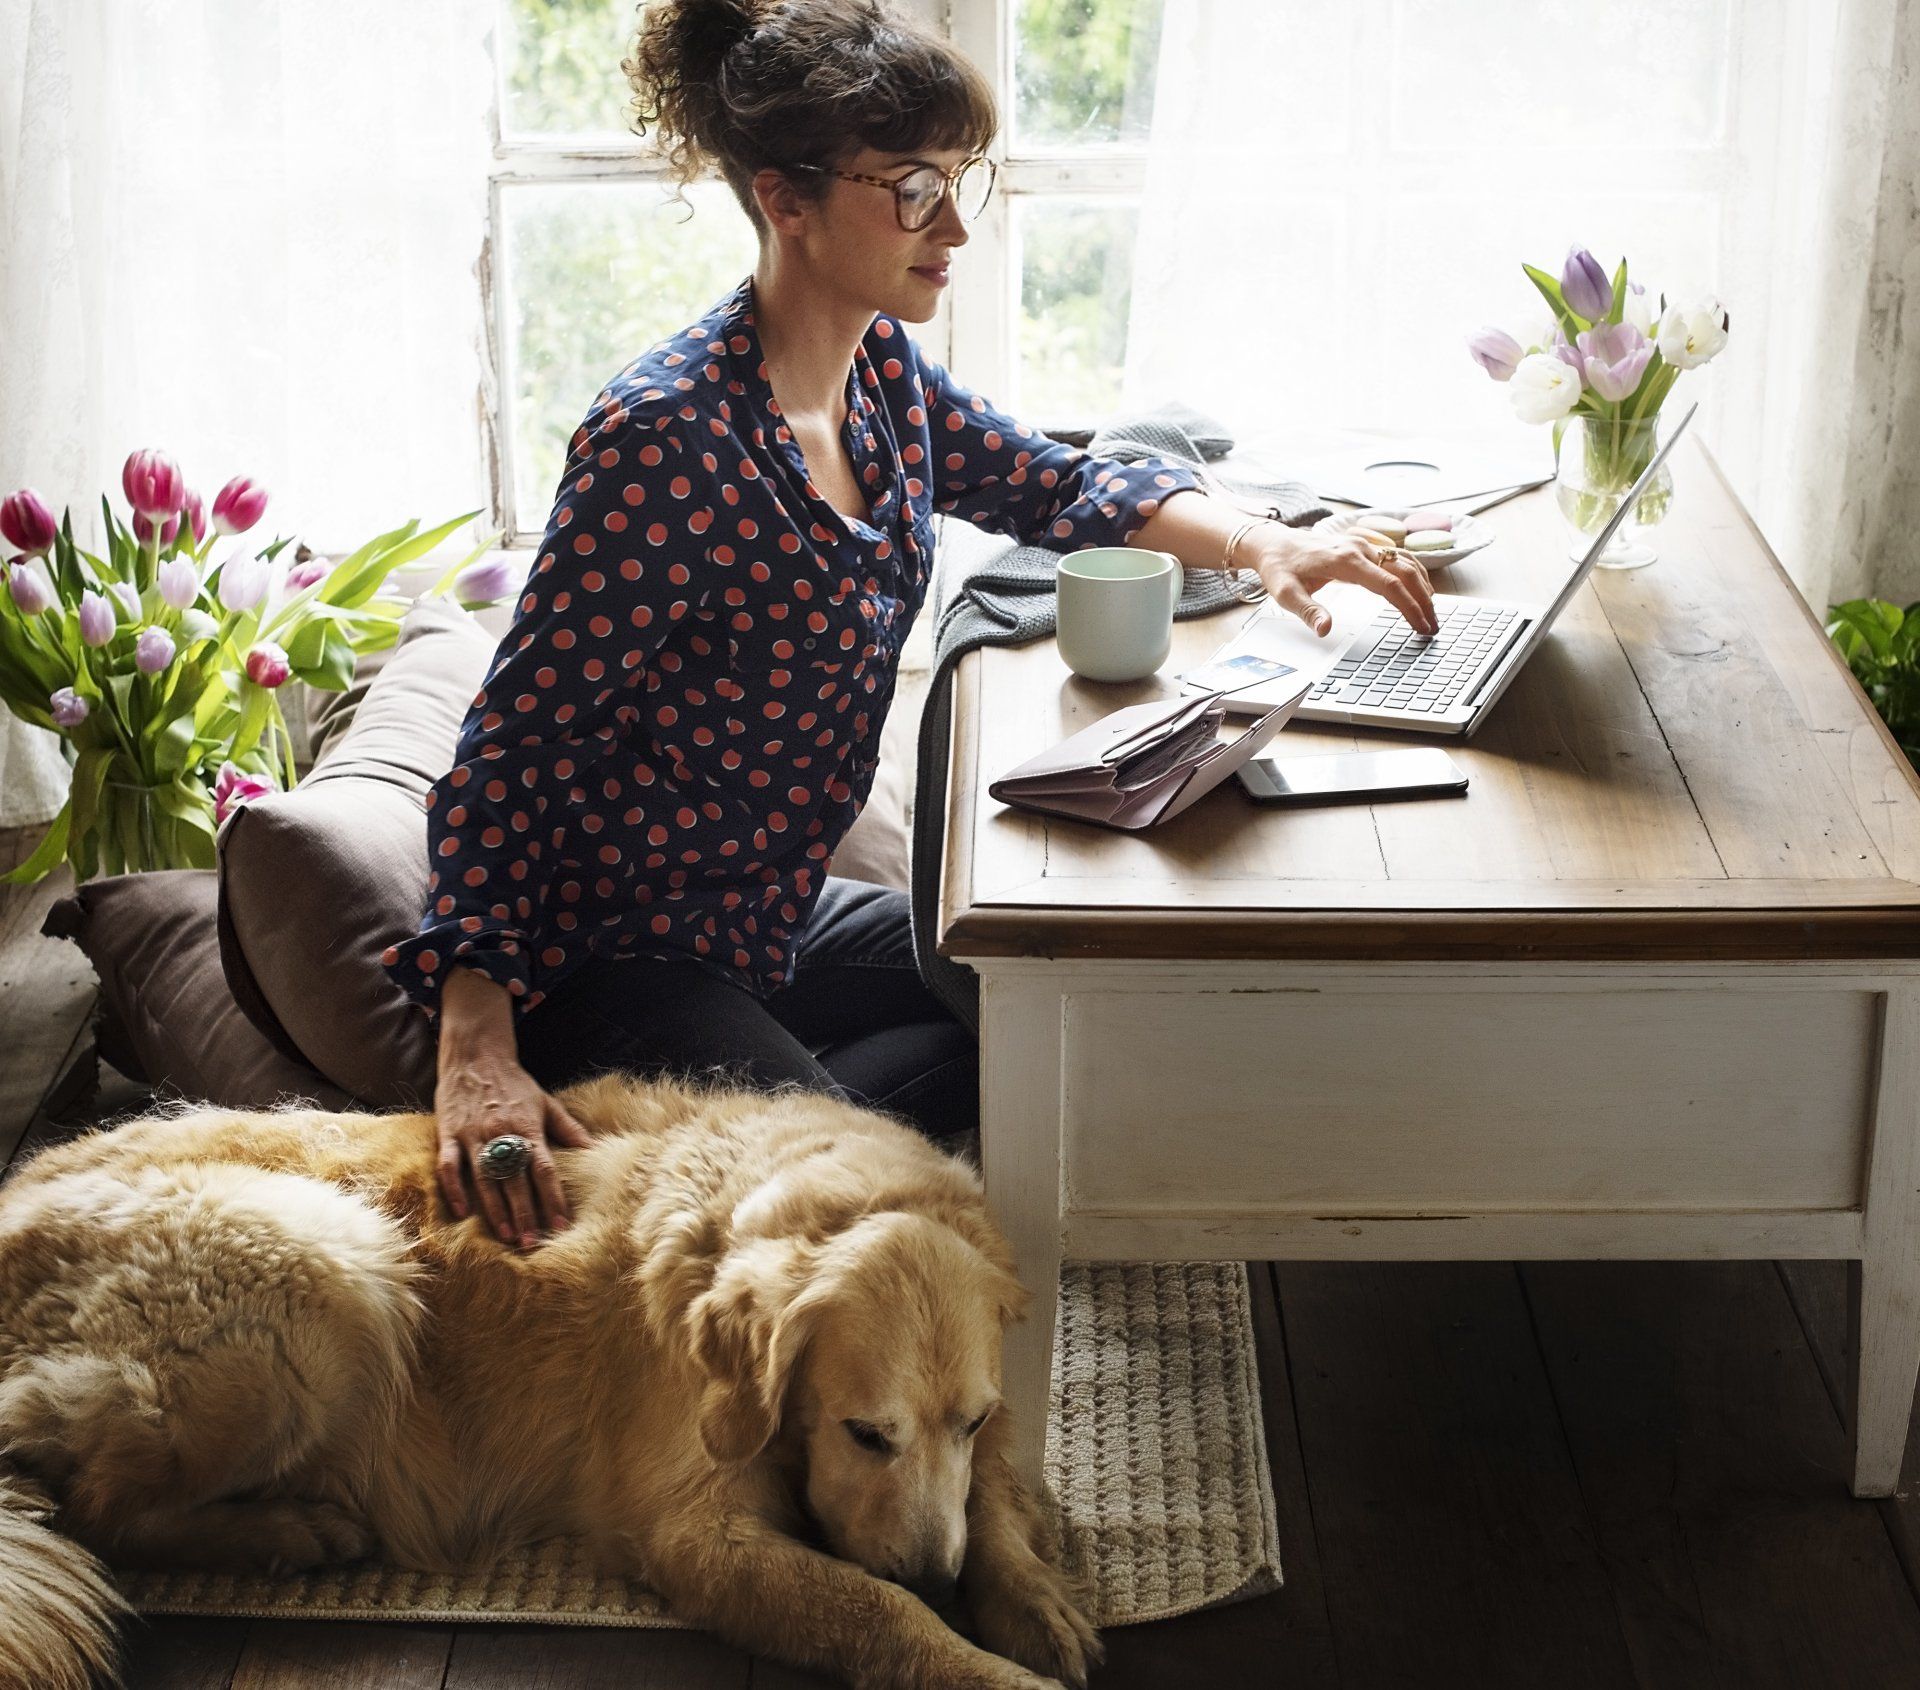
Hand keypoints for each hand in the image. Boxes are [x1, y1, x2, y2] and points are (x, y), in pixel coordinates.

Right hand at [433, 1056, 591, 1250]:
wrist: (477, 1056)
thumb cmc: (515, 1085)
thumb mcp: (546, 1102)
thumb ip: (568, 1129)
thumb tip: (593, 1150)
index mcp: (528, 1129)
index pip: (544, 1170)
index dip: (553, 1199)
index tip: (561, 1226)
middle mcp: (501, 1134)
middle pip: (515, 1180)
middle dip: (525, 1213)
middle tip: (532, 1243)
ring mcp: (473, 1135)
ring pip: (484, 1179)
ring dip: (495, 1209)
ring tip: (506, 1235)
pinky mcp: (449, 1133)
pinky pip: (449, 1166)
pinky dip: (453, 1189)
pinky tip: (461, 1212)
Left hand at [1244, 522, 1437, 637]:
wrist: (1274, 543)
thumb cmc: (1280, 567)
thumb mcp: (1286, 593)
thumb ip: (1307, 612)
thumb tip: (1325, 630)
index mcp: (1345, 561)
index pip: (1389, 584)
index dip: (1408, 606)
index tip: (1420, 626)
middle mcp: (1360, 549)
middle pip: (1405, 572)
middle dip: (1423, 600)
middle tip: (1433, 626)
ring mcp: (1364, 545)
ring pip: (1406, 563)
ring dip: (1423, 587)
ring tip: (1432, 613)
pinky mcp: (1364, 547)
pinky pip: (1398, 558)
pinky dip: (1415, 574)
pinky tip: (1421, 590)